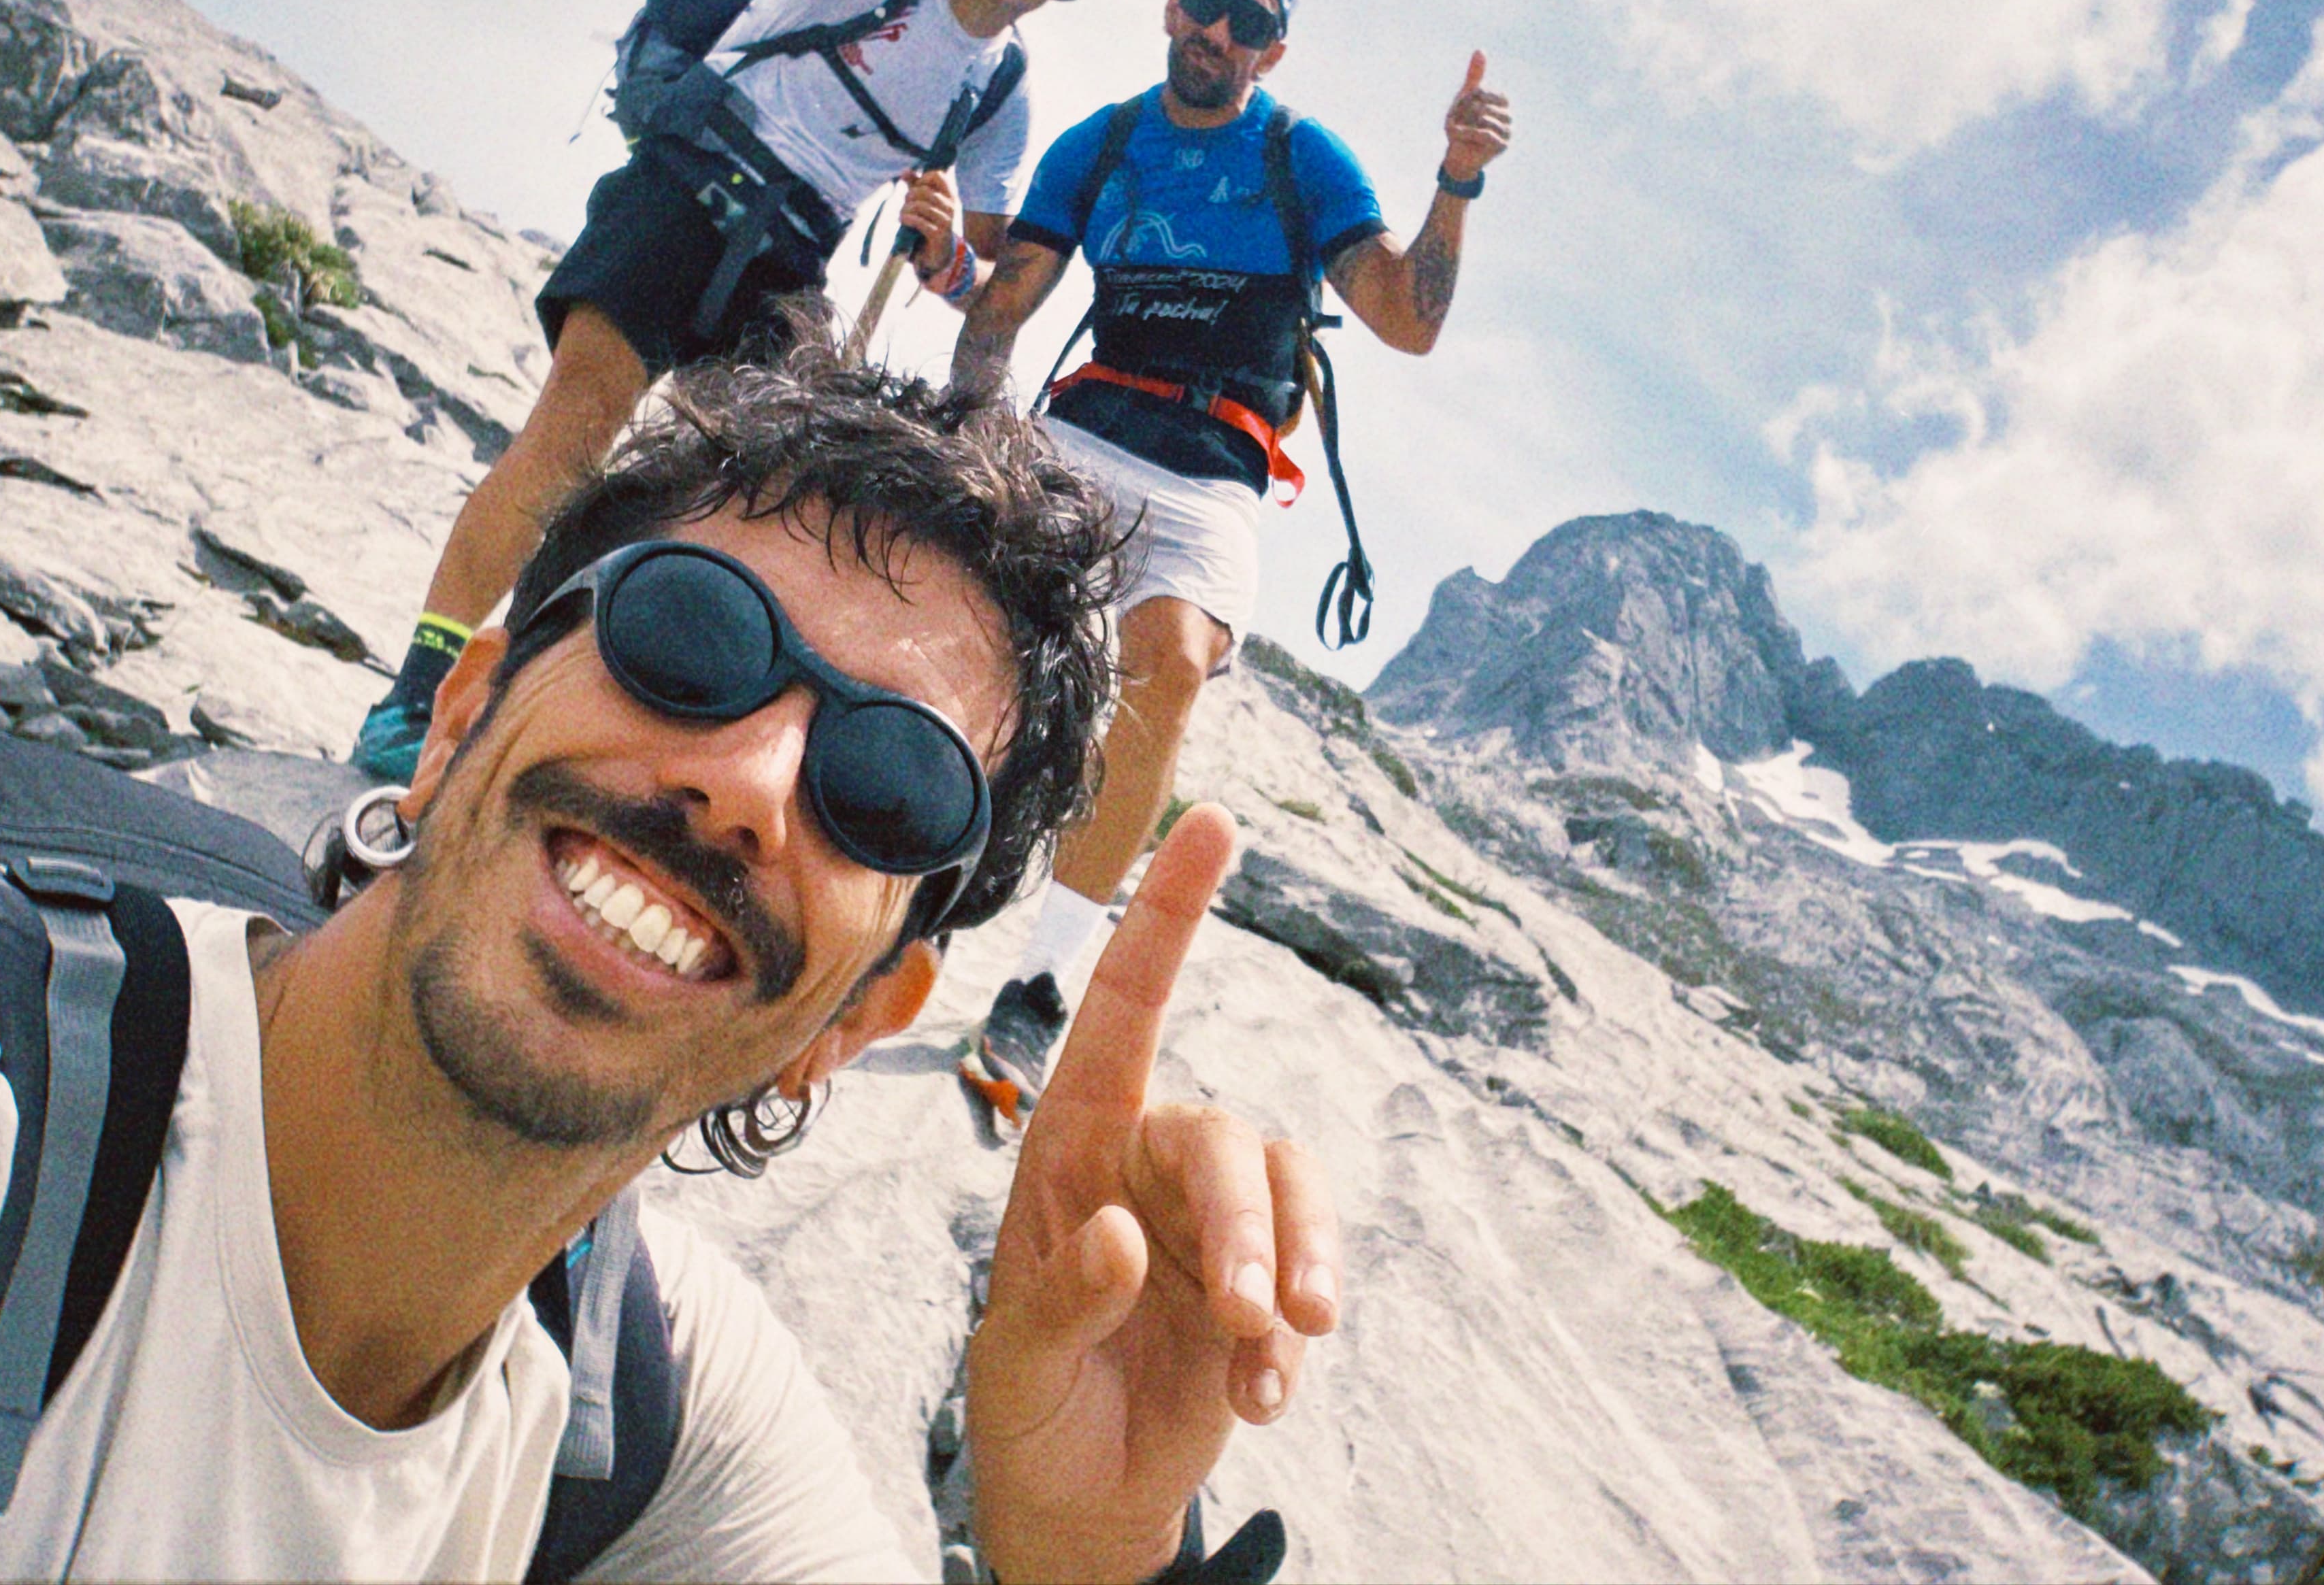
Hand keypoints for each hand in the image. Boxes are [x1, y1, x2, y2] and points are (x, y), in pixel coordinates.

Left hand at [901, 170, 961, 276]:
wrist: (940, 255)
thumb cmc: (932, 225)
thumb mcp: (925, 204)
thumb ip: (916, 186)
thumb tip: (905, 171)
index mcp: (951, 196)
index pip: (937, 175)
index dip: (922, 179)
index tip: (916, 188)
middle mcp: (952, 207)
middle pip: (925, 190)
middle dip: (910, 195)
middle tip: (906, 204)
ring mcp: (947, 221)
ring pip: (921, 205)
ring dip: (906, 209)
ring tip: (902, 214)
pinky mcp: (939, 235)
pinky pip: (919, 221)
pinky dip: (908, 219)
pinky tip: (903, 220)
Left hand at [966, 808, 1340, 1582]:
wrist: (1080, 1501)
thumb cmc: (1028, 1410)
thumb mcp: (1016, 1364)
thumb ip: (1064, 1298)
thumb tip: (1126, 1236)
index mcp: (1071, 1150)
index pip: (1121, 1010)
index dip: (1166, 915)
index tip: (1210, 821)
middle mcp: (1148, 1166)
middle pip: (1222, 1136)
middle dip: (1250, 1219)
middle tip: (1250, 1312)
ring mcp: (1215, 1223)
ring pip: (1285, 1188)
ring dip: (1297, 1262)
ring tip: (1282, 1348)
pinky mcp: (1264, 1284)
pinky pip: (1308, 1270)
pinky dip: (1293, 1338)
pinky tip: (1260, 1401)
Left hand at [1440, 50, 1511, 181]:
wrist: (1458, 155)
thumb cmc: (1463, 124)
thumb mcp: (1466, 97)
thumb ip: (1475, 75)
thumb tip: (1480, 49)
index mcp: (1501, 102)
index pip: (1484, 91)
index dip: (1468, 98)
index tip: (1461, 105)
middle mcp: (1508, 115)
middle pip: (1482, 104)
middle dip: (1464, 112)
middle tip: (1459, 122)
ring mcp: (1508, 131)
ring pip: (1484, 118)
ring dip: (1465, 123)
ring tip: (1461, 130)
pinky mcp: (1503, 145)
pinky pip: (1486, 134)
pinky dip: (1469, 134)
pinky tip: (1463, 136)